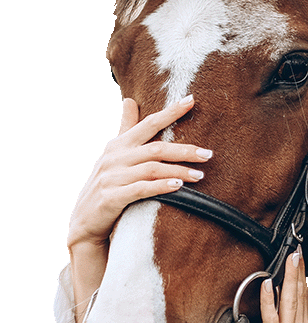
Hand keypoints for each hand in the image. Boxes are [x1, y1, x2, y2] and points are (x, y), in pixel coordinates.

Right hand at [67, 95, 211, 249]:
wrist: (84, 222)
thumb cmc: (105, 186)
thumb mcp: (112, 155)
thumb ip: (125, 129)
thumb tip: (130, 100)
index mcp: (117, 145)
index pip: (148, 123)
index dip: (170, 112)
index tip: (191, 100)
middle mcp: (114, 158)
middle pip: (155, 149)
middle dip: (184, 150)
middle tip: (208, 153)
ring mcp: (111, 178)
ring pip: (152, 169)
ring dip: (179, 171)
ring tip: (200, 175)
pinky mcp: (111, 198)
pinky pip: (141, 189)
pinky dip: (161, 186)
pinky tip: (179, 186)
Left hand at [260, 247, 307, 322]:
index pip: (304, 302)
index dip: (302, 281)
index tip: (300, 265)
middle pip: (300, 297)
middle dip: (299, 273)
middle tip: (298, 252)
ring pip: (290, 302)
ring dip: (289, 278)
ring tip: (290, 259)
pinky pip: (272, 319)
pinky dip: (269, 300)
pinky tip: (267, 285)